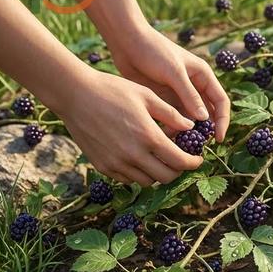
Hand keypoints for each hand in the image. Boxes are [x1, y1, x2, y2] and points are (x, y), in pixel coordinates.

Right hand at [54, 69, 202, 185]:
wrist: (74, 94)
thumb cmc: (113, 90)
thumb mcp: (147, 96)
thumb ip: (171, 114)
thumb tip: (191, 126)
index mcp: (149, 137)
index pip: (180, 162)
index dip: (193, 163)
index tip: (197, 159)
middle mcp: (133, 155)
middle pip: (166, 177)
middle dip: (178, 170)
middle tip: (180, 159)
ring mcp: (116, 163)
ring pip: (147, 181)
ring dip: (158, 173)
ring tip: (159, 158)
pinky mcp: (102, 166)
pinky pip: (128, 179)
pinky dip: (138, 173)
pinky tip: (140, 158)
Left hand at [108, 25, 229, 140]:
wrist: (126, 41)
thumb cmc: (153, 50)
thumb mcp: (173, 72)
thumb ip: (189, 95)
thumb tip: (204, 119)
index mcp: (203, 76)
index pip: (221, 102)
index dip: (222, 120)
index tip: (218, 138)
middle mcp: (194, 86)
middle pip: (207, 113)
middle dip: (204, 129)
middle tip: (197, 146)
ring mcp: (179, 93)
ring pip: (189, 118)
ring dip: (186, 131)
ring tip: (177, 143)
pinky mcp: (164, 98)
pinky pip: (173, 117)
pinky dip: (172, 127)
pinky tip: (164, 134)